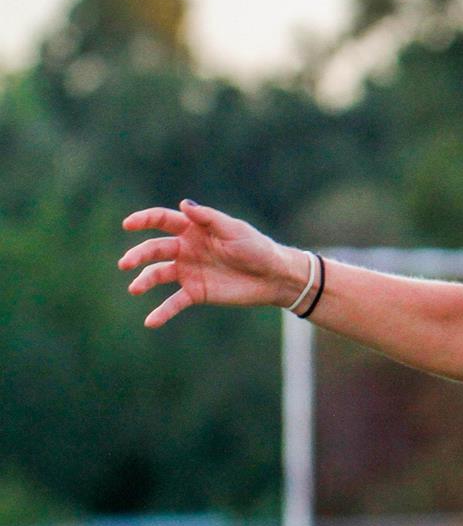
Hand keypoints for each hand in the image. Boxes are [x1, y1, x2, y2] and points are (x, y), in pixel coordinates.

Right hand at [118, 199, 304, 326]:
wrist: (274, 276)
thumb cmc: (256, 248)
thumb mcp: (234, 230)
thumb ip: (209, 219)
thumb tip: (184, 204)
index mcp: (194, 229)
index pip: (163, 220)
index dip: (144, 220)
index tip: (128, 225)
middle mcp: (186, 249)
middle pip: (156, 249)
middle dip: (139, 255)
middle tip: (126, 263)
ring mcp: (189, 271)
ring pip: (159, 274)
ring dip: (145, 281)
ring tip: (134, 288)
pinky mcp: (196, 292)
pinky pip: (174, 302)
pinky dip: (162, 312)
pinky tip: (150, 322)